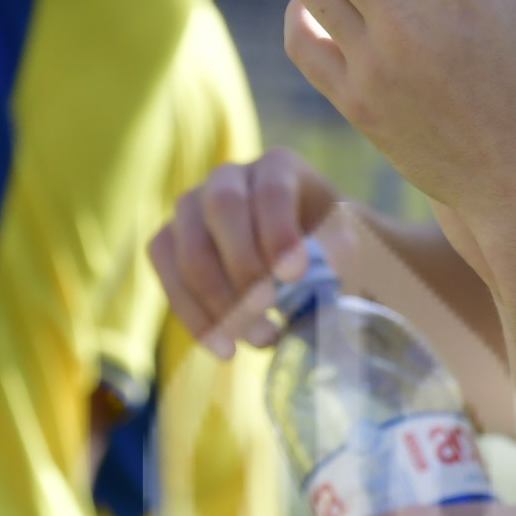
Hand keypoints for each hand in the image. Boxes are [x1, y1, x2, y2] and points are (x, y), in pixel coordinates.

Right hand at [152, 150, 342, 358]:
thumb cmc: (328, 247)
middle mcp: (227, 178)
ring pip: (189, 249)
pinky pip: (168, 277)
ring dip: (221, 302)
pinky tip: (225, 348)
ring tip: (261, 338)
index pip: (272, 189)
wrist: (302, 261)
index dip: (278, 230)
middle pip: (221, 209)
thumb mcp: (347, 244)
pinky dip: (195, 317)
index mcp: (278, 167)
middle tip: (268, 308)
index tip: (294, 273)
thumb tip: (323, 267)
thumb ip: (342, 251)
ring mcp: (191, 208)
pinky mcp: (168, 242)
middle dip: (243, 264)